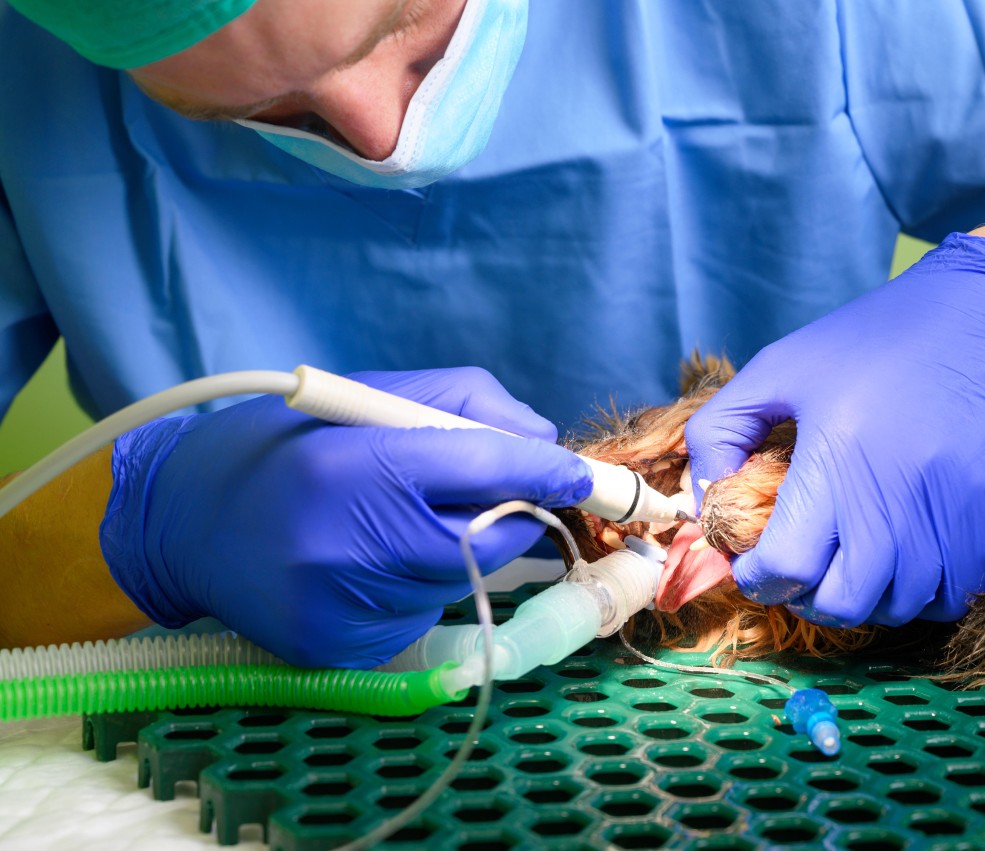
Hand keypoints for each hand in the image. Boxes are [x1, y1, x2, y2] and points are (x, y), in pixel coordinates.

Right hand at [100, 368, 591, 667]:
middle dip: (510, 512)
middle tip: (491, 492)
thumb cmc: (279, 447)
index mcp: (357, 465)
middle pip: (492, 538)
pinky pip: (426, 614)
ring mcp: (349, 609)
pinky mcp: (345, 651)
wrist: (180, 524)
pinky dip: (422, 585)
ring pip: (465, 579)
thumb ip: (459, 403)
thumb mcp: (361, 394)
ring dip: (460, 548)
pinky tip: (368, 562)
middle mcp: (352, 546)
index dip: (551, 472)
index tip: (591, 476)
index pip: (488, 468)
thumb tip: (543, 442)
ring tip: (393, 520)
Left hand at [685, 233, 984, 626]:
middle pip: (843, 602)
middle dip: (807, 597)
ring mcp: (956, 515)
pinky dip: (923, 591)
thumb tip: (708, 500)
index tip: (753, 562)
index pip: (787, 565)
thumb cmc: (875, 338)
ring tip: (852, 558)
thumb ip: (720, 430)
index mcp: (838, 456)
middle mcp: (899, 497)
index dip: (758, 577)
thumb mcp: (779, 366)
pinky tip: (906, 554)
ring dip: (866, 595)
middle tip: (800, 570)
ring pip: (901, 605)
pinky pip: (957, 593)